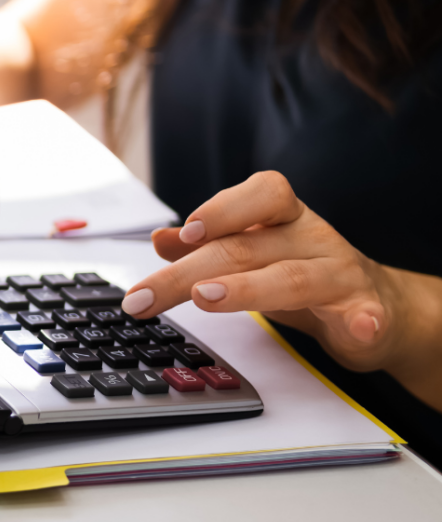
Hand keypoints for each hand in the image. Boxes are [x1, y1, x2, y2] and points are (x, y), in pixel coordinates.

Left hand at [120, 171, 405, 373]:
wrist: (375, 304)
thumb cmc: (301, 270)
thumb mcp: (252, 253)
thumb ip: (206, 247)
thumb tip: (160, 239)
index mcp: (282, 216)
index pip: (260, 194)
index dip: (222, 209)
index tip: (186, 233)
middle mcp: (310, 236)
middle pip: (246, 248)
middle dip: (188, 273)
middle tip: (147, 297)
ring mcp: (340, 272)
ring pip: (294, 278)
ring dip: (248, 288)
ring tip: (207, 299)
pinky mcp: (366, 311)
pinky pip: (366, 314)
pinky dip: (363, 320)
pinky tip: (357, 327)